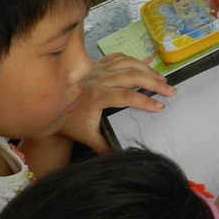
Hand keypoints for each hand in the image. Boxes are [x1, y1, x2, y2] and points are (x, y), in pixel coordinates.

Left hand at [57, 53, 176, 153]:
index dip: (145, 101)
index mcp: (96, 95)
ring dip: (148, 70)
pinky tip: (147, 63)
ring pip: (128, 63)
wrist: (48, 106)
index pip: (127, 96)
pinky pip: (118, 57)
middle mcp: (98, 78)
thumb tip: (123, 160)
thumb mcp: (86, 137)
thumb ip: (105, 147)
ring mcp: (97, 68)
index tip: (160, 107)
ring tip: (163, 79)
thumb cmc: (67, 122)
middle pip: (132, 75)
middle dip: (154, 82)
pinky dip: (134, 59)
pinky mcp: (96, 64)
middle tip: (171, 91)